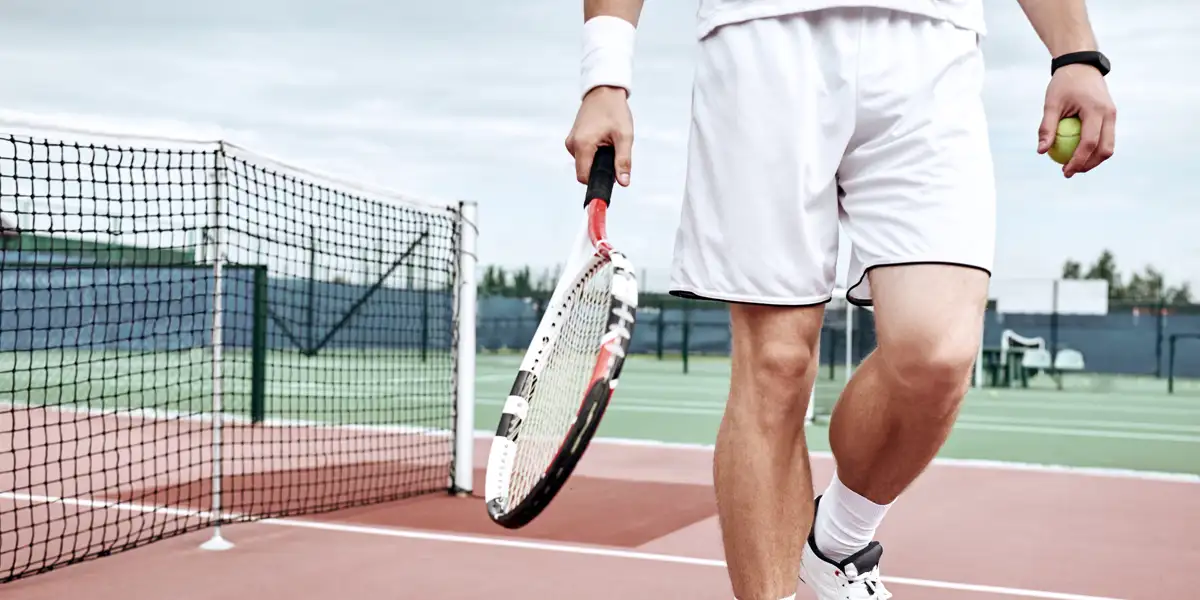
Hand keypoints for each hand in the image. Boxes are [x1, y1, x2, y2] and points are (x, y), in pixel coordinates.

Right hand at [565, 86, 632, 185]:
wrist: (604, 91)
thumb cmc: (614, 110)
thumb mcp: (624, 136)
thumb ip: (623, 161)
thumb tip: (623, 182)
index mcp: (582, 145)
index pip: (584, 177)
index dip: (598, 180)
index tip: (611, 176)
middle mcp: (572, 144)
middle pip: (585, 171)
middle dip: (600, 168)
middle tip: (614, 152)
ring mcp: (571, 141)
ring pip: (585, 163)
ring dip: (598, 159)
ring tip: (609, 142)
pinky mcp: (573, 139)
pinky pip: (583, 154)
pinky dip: (594, 152)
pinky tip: (603, 139)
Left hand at [1038, 63, 1116, 177]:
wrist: (1082, 65)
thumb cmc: (1064, 83)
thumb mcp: (1051, 103)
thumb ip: (1047, 127)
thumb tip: (1041, 151)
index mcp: (1096, 110)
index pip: (1089, 143)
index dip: (1078, 161)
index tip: (1064, 171)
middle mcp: (1109, 114)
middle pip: (1105, 149)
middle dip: (1088, 165)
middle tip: (1069, 171)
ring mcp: (1113, 115)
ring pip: (1108, 146)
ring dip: (1093, 159)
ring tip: (1072, 165)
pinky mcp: (1111, 116)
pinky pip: (1106, 138)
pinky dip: (1094, 149)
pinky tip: (1077, 153)